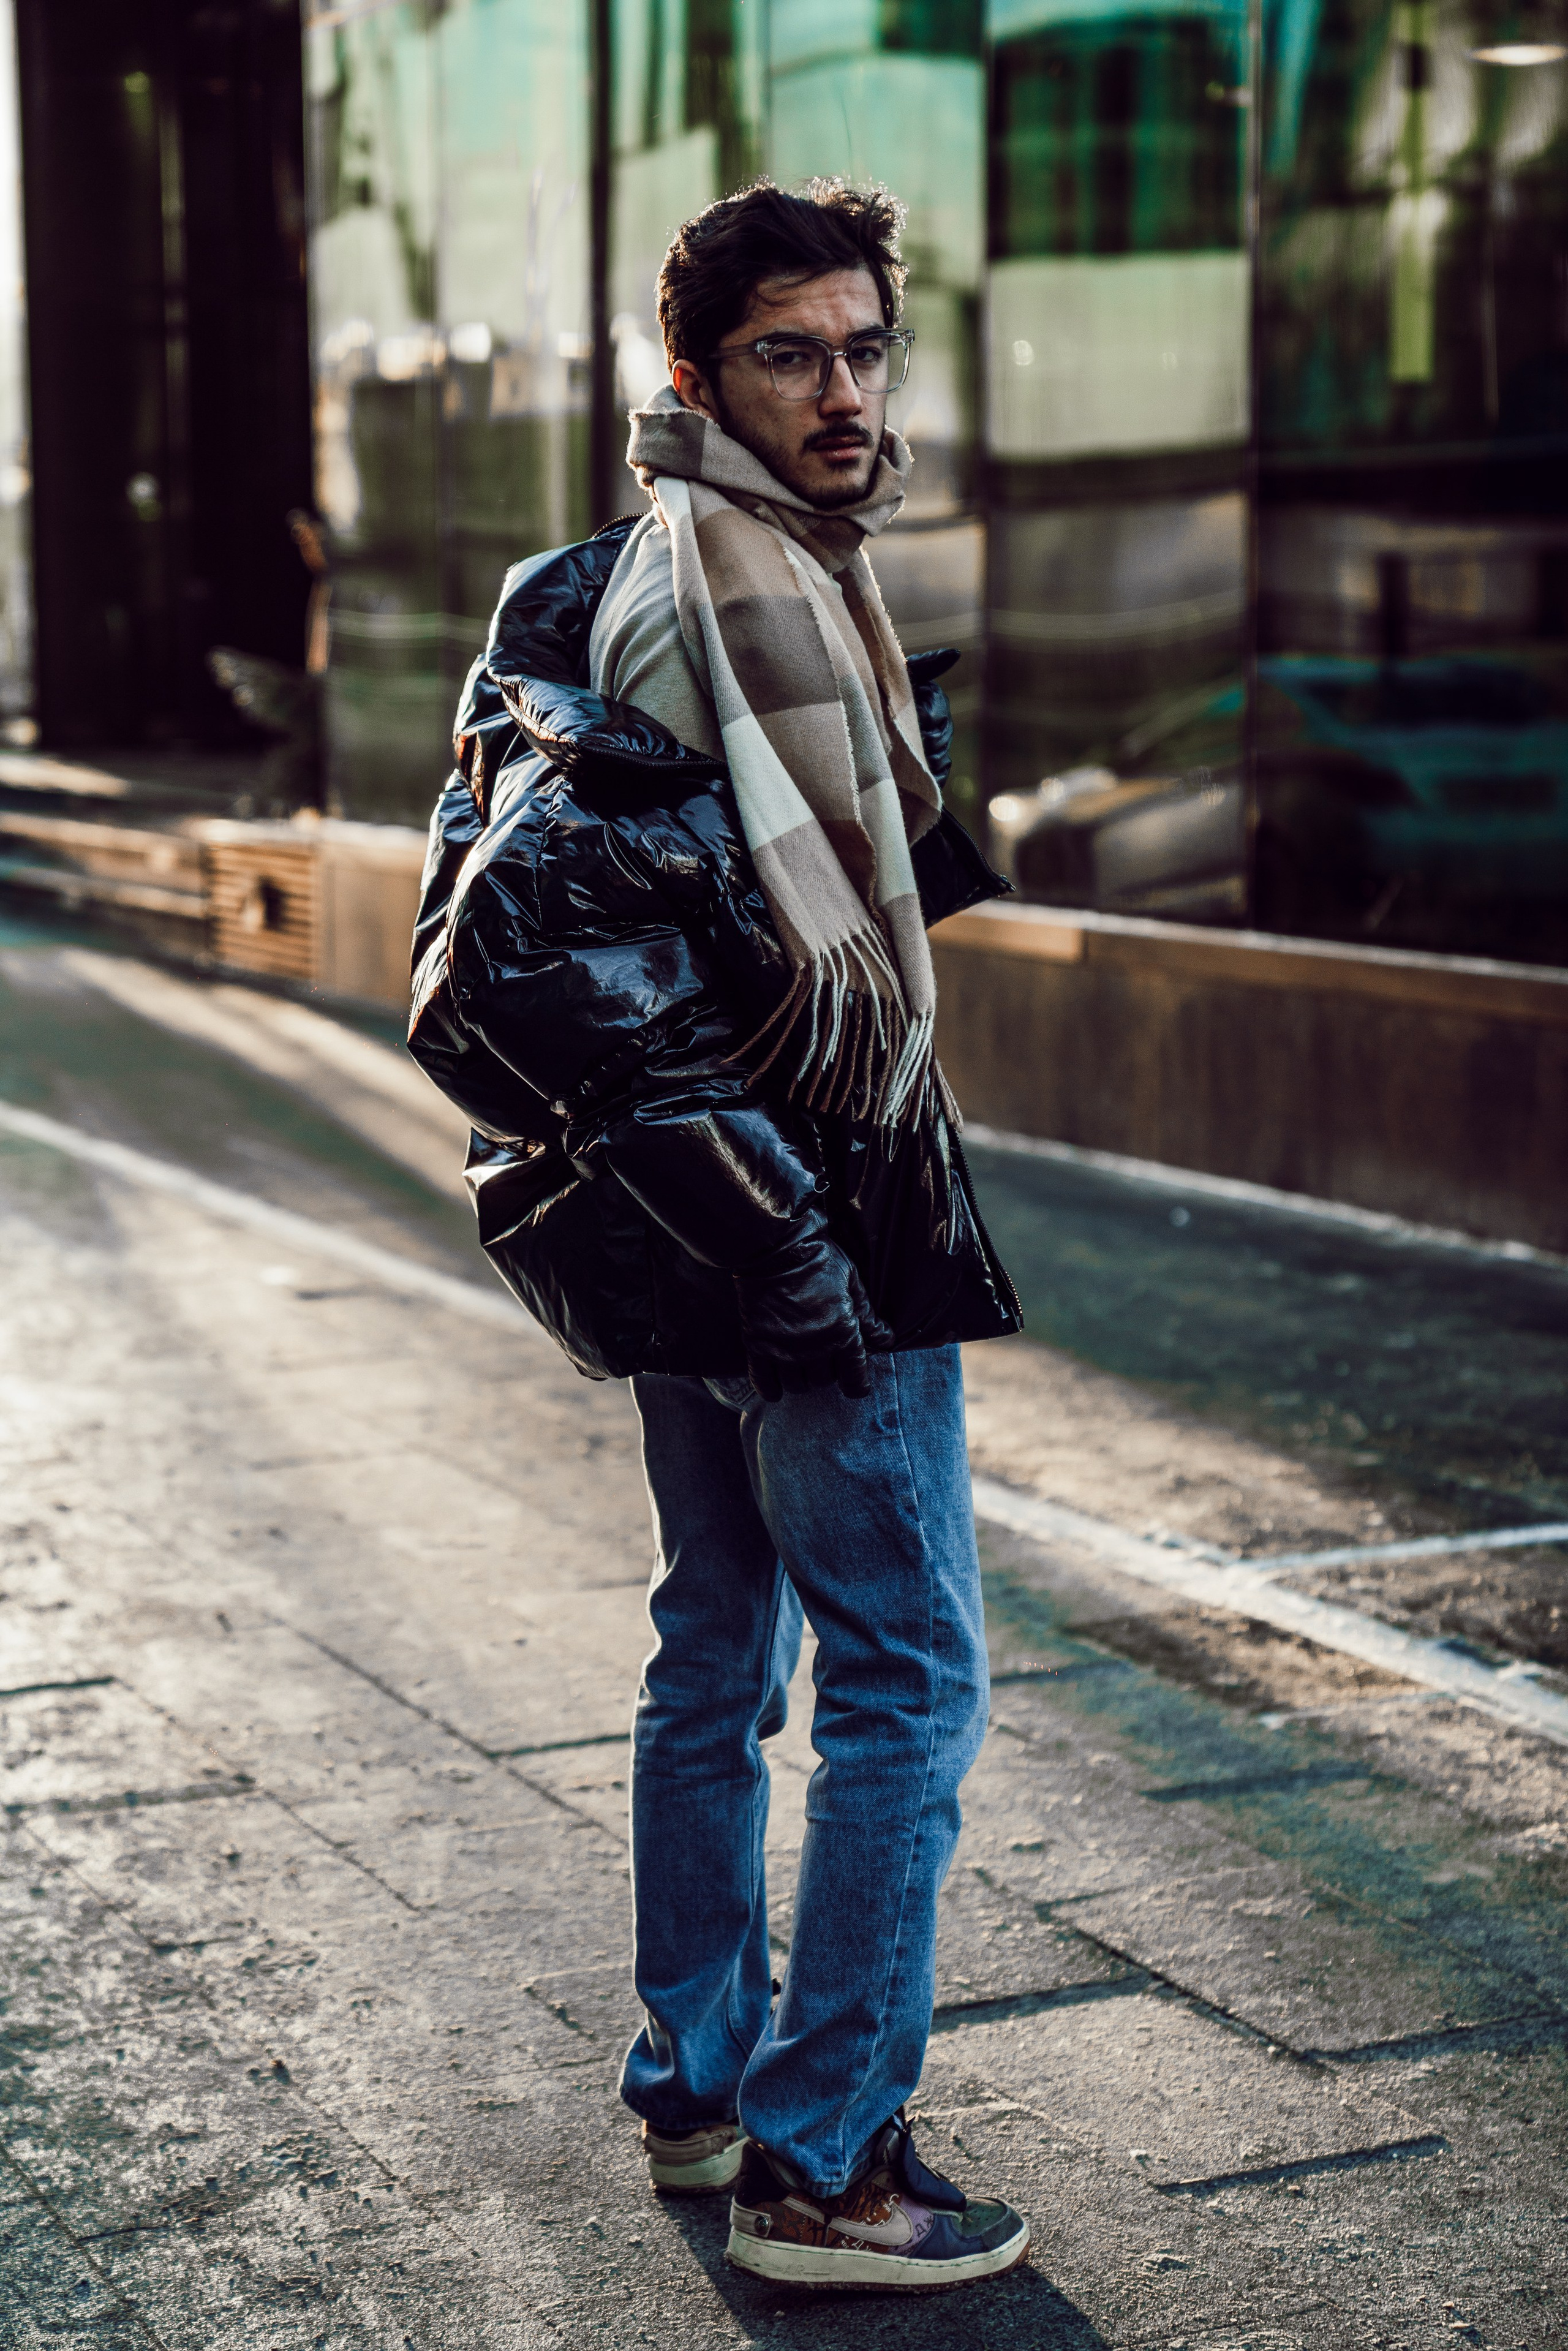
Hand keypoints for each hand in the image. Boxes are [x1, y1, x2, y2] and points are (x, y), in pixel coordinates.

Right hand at [733, 1213, 891, 1400]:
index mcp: (843, 1333)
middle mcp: (815, 1348)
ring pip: (797, 1386)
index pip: (855, 1382)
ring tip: (800, 1364)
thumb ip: (867, 1317)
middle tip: (824, 1357)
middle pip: (824, 1382)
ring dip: (801, 1379)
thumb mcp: (851, 1284)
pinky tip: (775, 1384)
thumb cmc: (819, 1259)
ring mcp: (784, 1349)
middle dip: (827, 1373)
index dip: (856, 1384)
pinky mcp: (757, 1344)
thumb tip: (886, 1340)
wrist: (775, 1246)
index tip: (853, 1380)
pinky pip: (764, 1382)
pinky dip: (771, 1388)